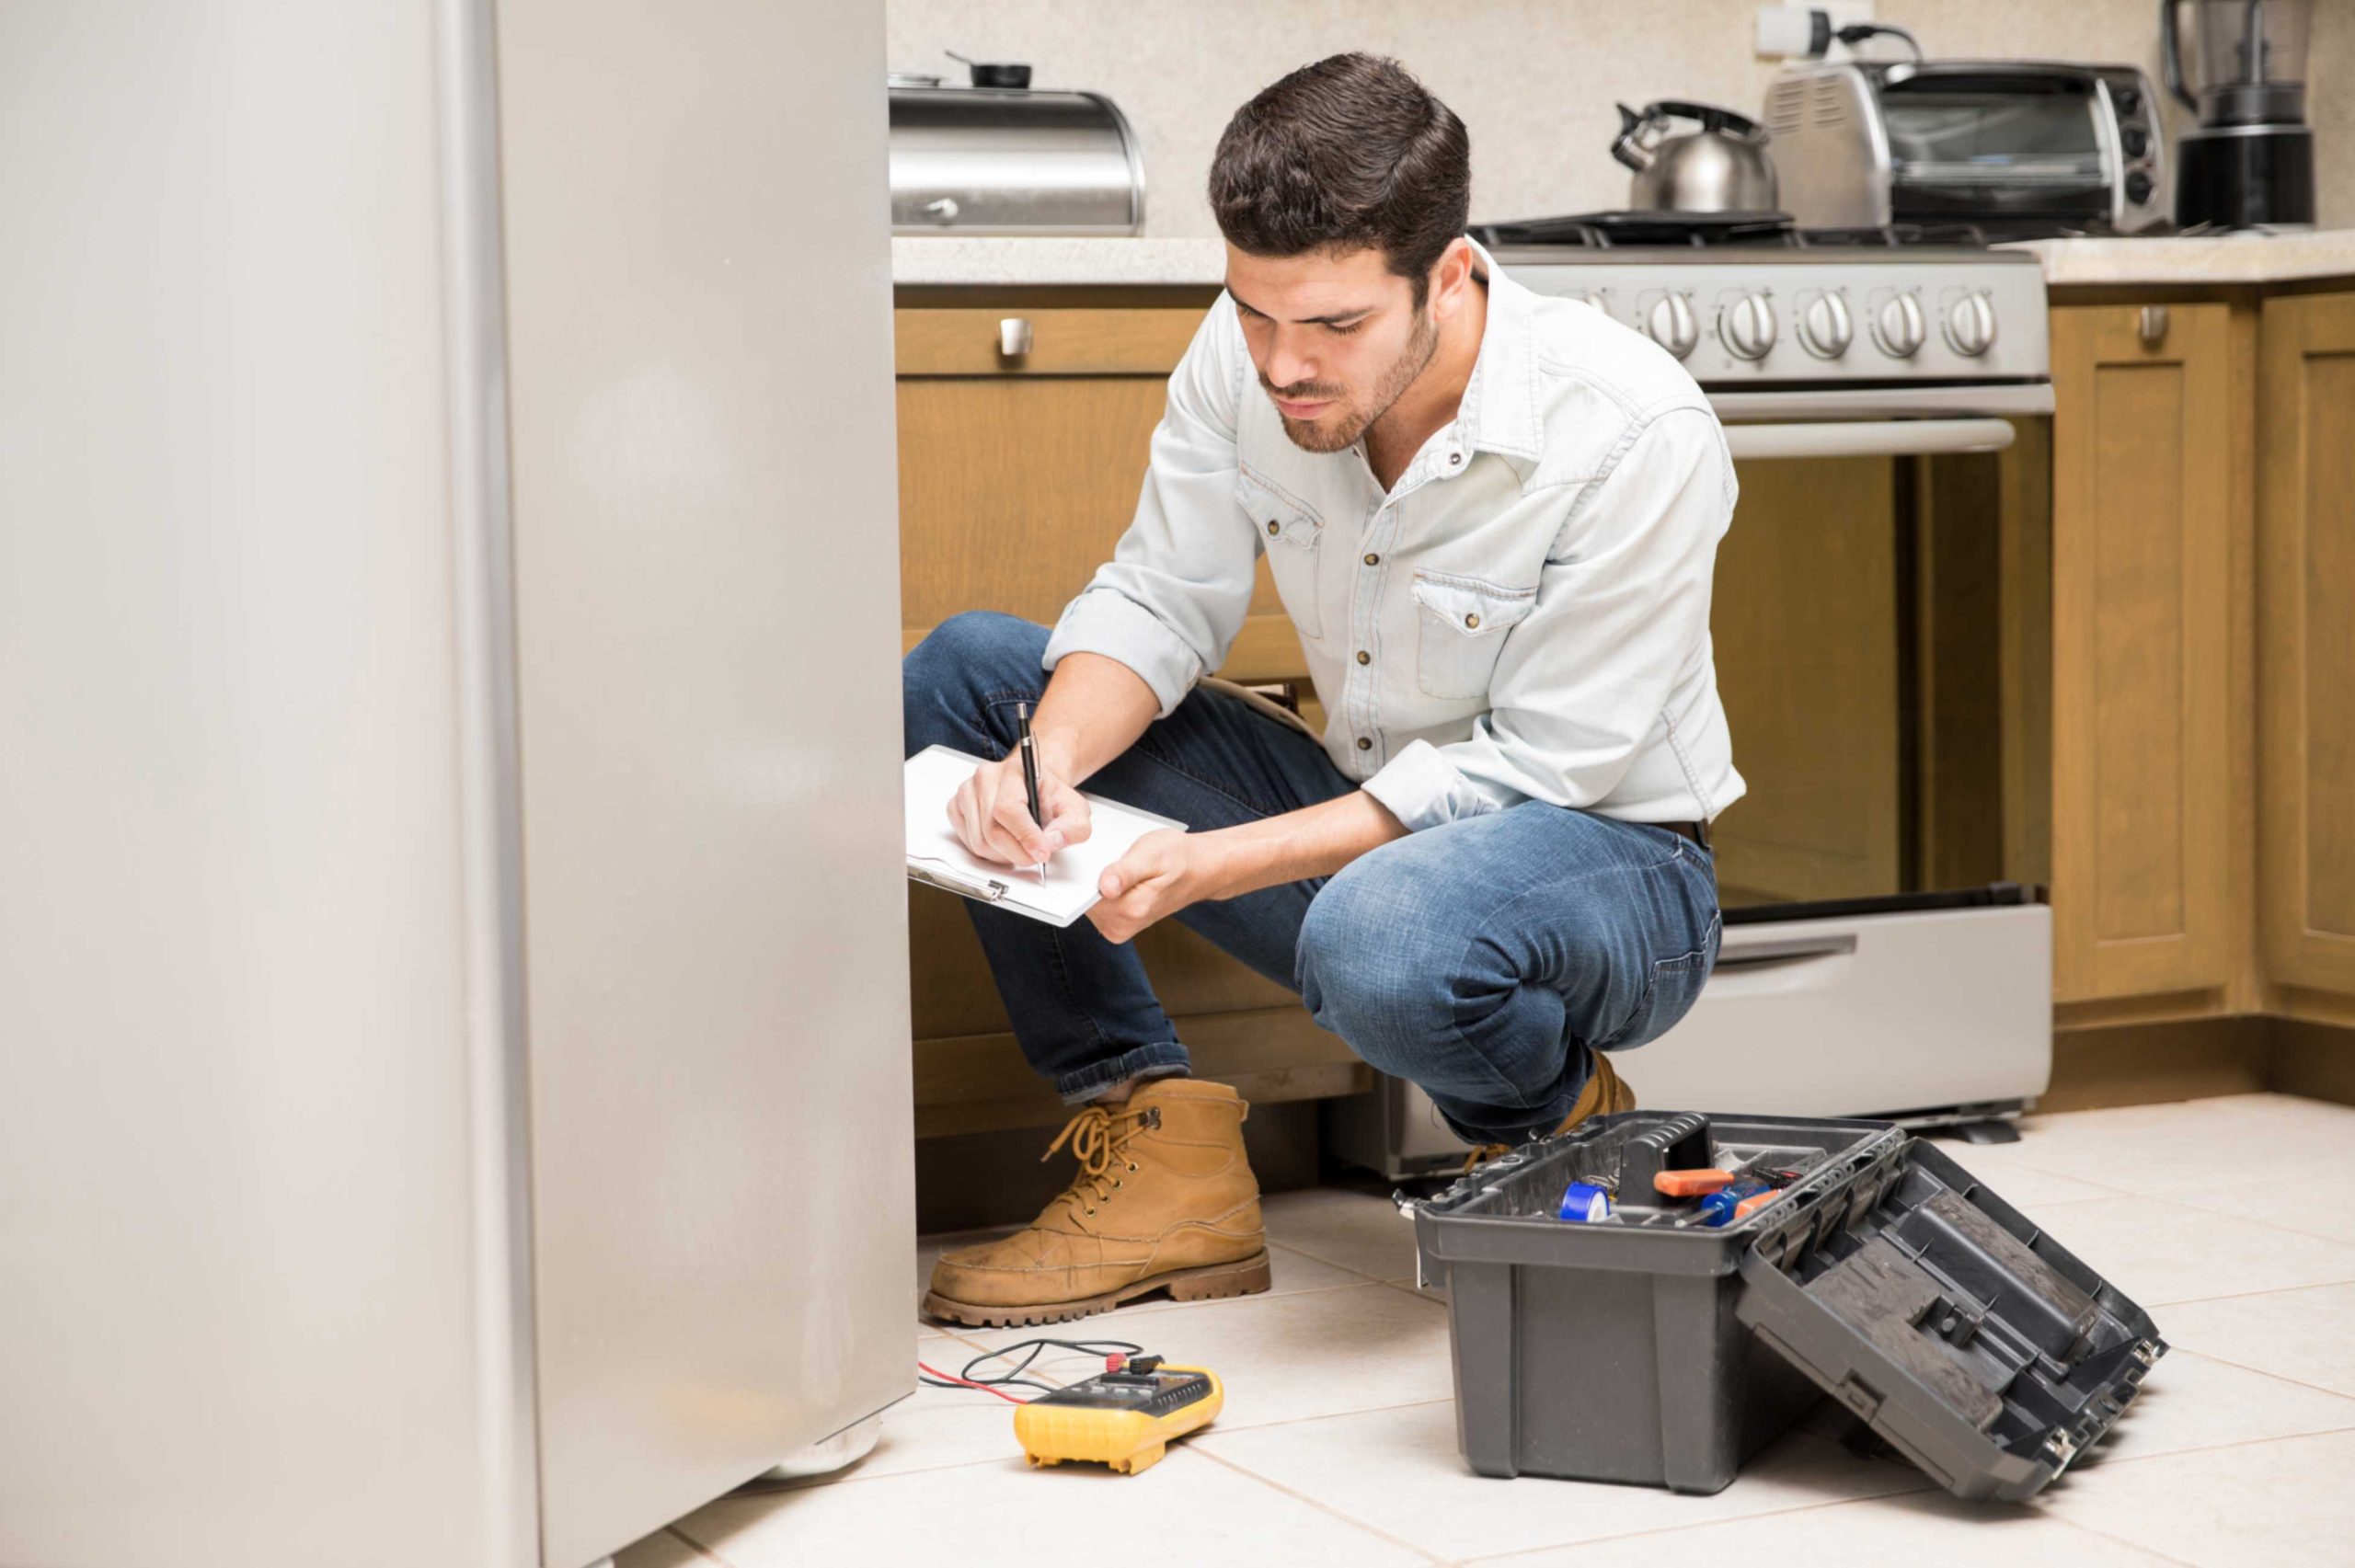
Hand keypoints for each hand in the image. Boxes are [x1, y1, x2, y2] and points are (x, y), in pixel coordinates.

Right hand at [948, 751, 1091, 869]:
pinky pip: (967, 842)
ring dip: (1003, 856)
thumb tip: (1053, 841)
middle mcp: (985, 778)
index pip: (1008, 809)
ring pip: (978, 841)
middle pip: (992, 830)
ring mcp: (967, 792)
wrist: (1032, 787)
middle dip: (1017, 853)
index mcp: (1013, 771)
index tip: (1041, 853)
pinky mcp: (956, 807)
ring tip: (1021, 849)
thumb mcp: (1074, 809)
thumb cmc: (1047, 796)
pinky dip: (987, 852)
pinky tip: (1003, 844)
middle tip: (1034, 857)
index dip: (1025, 837)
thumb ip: (1072, 826)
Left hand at [1087, 829, 1212, 943]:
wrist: (1198, 871)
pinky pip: (1095, 904)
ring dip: (1094, 881)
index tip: (1091, 857)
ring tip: (1116, 864)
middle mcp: (1121, 926)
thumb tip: (1104, 888)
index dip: (1081, 874)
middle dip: (1089, 877)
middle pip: (1083, 899)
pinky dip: (1099, 887)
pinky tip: (1116, 873)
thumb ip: (1126, 872)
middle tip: (1110, 857)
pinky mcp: (1116, 924)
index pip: (1083, 895)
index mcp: (1130, 910)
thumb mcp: (1153, 854)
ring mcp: (1118, 928)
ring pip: (1087, 902)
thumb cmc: (1178, 857)